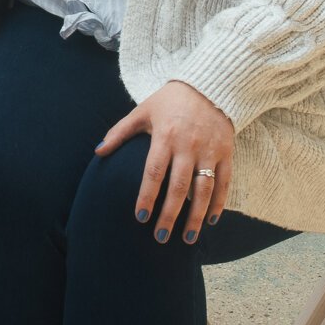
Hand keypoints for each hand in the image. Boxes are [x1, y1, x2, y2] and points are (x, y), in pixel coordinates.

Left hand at [95, 80, 232, 244]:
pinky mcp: (226, 153)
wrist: (209, 86)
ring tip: (188, 238)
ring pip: (204, 190)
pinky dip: (219, 203)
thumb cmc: (169, 101)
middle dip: (170, 214)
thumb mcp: (142, 111)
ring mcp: (210, 151)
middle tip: (161, 237)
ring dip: (196, 216)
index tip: (140, 217)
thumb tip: (98, 151)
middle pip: (179, 187)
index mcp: (165, 137)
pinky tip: (211, 220)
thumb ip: (119, 132)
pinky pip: (224, 183)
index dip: (147, 196)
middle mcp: (188, 146)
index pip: (154, 172)